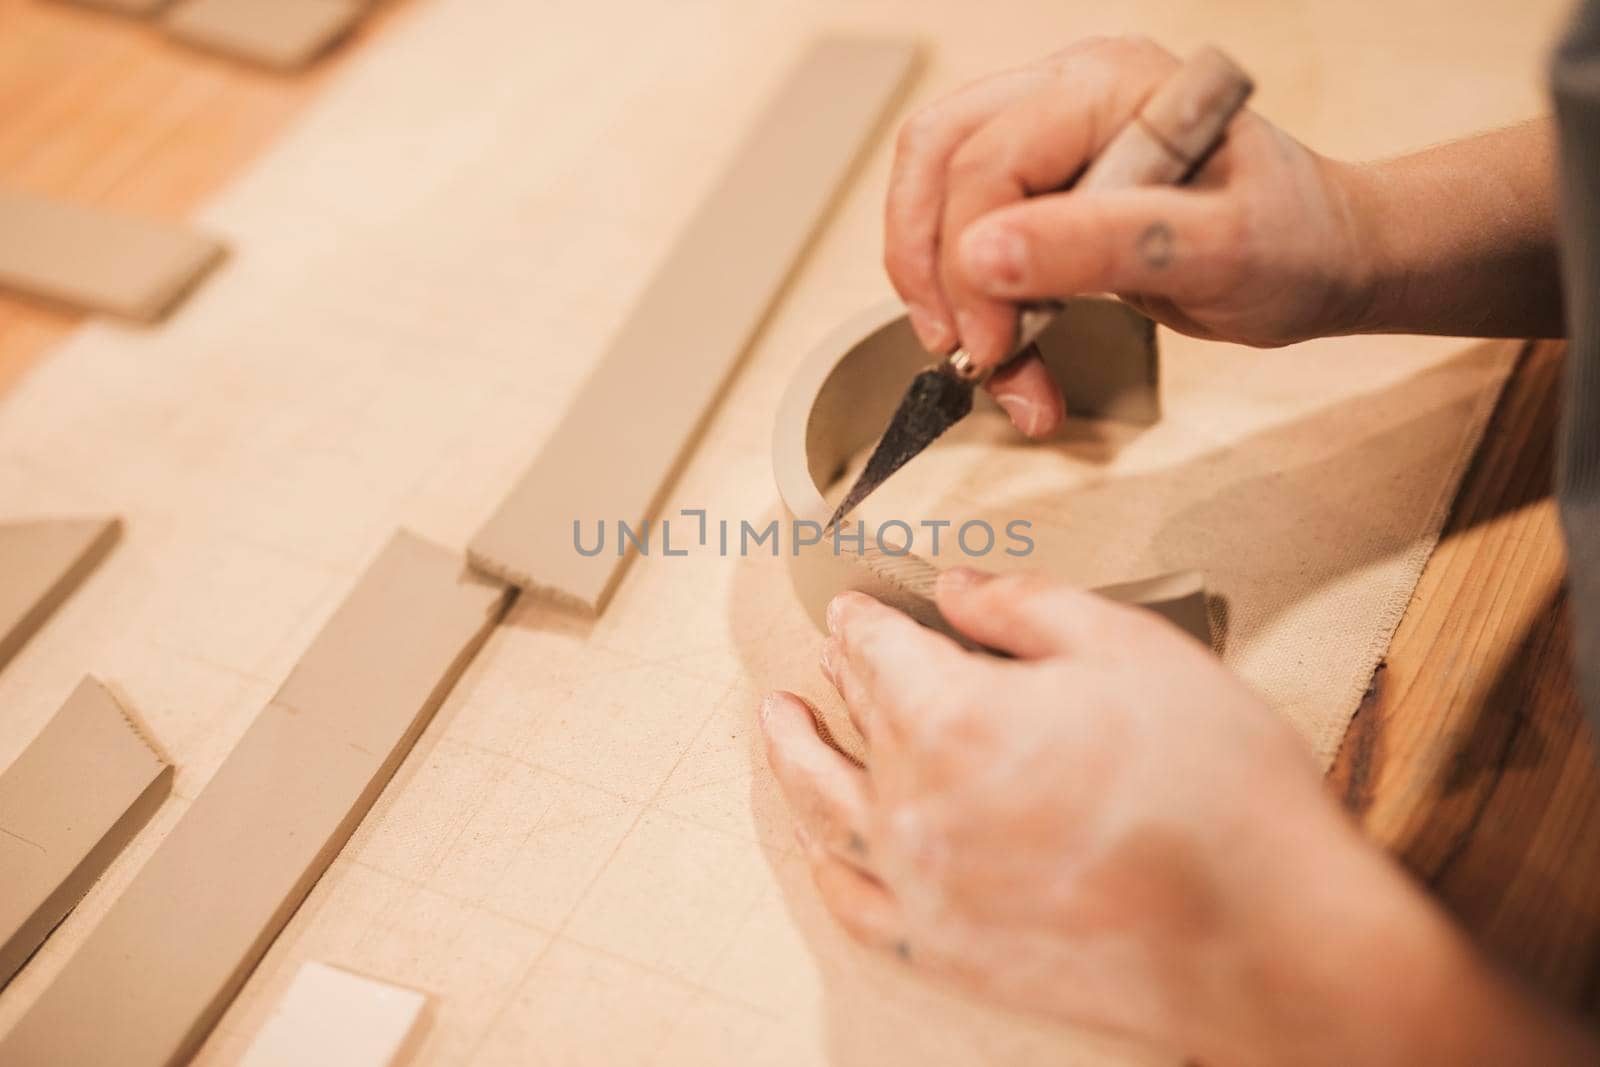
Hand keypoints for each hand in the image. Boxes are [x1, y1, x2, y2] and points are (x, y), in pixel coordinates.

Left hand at [760, 569, 1598, 1063]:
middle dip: (841, 677)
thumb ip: (1023, 608)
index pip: (878, 651)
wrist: (1272, 934)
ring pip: (826, 809)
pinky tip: (823, 846)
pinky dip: (828, 864)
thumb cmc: (1216, 786)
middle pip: (854, 721)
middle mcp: (915, 805)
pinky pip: (854, 903)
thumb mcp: (1129, 647)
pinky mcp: (947, 951)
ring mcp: (923, 886)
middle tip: (831, 656)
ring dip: (794, 759)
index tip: (852, 605)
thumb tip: (953, 589)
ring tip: (778, 727)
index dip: (861, 619)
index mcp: (950, 718)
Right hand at [884, 36, 1374, 435]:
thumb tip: (981, 255)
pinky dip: (974, 304)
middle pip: (936, 160)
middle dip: (933, 269)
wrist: (1326, 259)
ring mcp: (1054, 139)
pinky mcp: (1046, 191)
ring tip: (995, 368)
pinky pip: (969, 234)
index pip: (987, 158)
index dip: (969, 257)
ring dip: (943, 292)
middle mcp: (1070, 95)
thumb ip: (1099, 245)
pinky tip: (1013, 357)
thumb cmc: (1296, 243)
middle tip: (969, 352)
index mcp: (1112, 85)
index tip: (994, 342)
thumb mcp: (1215, 251)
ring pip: (937, 196)